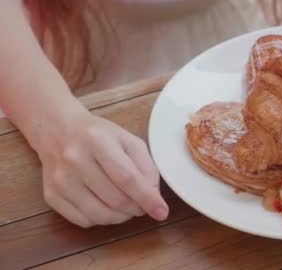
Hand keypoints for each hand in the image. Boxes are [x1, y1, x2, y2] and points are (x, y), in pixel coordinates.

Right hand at [34, 111, 168, 227]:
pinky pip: (83, 220)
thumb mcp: (127, 139)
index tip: (162, 212)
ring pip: (99, 214)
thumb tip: (153, 195)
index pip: (126, 177)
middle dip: (136, 208)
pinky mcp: (50, 195)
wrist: (57, 130)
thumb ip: (146, 165)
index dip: (147, 198)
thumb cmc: (99, 135)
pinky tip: (106, 207)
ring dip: (121, 217)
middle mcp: (75, 159)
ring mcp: (60, 179)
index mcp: (97, 140)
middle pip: (115, 199)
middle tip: (143, 206)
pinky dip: (101, 219)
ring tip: (128, 208)